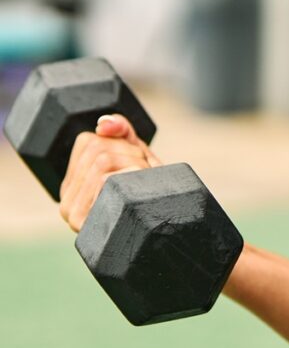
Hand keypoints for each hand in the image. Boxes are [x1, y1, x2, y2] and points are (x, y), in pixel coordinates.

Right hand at [58, 114, 161, 232]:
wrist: (163, 222)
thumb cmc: (148, 188)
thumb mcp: (135, 152)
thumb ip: (120, 130)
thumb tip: (102, 123)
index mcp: (73, 182)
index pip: (88, 140)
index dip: (120, 142)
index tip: (134, 159)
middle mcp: (66, 199)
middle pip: (98, 149)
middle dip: (131, 153)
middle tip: (143, 173)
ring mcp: (73, 213)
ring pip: (103, 161)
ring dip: (135, 164)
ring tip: (142, 183)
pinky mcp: (85, 223)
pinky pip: (105, 180)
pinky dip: (129, 177)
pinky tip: (138, 189)